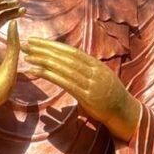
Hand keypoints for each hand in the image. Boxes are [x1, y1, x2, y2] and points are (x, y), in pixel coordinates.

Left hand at [24, 38, 140, 140]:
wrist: (126, 113)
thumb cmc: (110, 98)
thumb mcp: (100, 79)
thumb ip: (86, 72)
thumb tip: (70, 67)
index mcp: (95, 65)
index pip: (70, 51)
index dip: (52, 45)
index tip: (36, 41)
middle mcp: (93, 70)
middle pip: (65, 55)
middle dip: (45, 48)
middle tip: (27, 42)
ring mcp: (92, 83)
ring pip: (64, 67)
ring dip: (44, 60)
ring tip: (28, 56)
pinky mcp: (88, 96)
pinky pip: (65, 82)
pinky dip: (49, 75)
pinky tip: (36, 71)